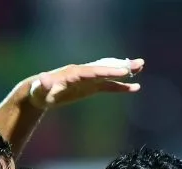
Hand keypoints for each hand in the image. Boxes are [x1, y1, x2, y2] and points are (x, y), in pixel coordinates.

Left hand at [27, 57, 144, 108]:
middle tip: (139, 63)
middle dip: (122, 66)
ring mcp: (88, 79)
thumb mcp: (40, 90)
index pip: (94, 71)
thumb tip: (45, 78)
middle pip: (105, 68)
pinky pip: (108, 86)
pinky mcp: (91, 87)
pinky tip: (134, 88)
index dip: (109, 71)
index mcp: (74, 73)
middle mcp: (84, 72)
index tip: (123, 71)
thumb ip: (44, 84)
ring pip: (109, 73)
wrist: (40, 93)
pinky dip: (121, 86)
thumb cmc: (39, 93)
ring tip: (141, 66)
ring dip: (125, 70)